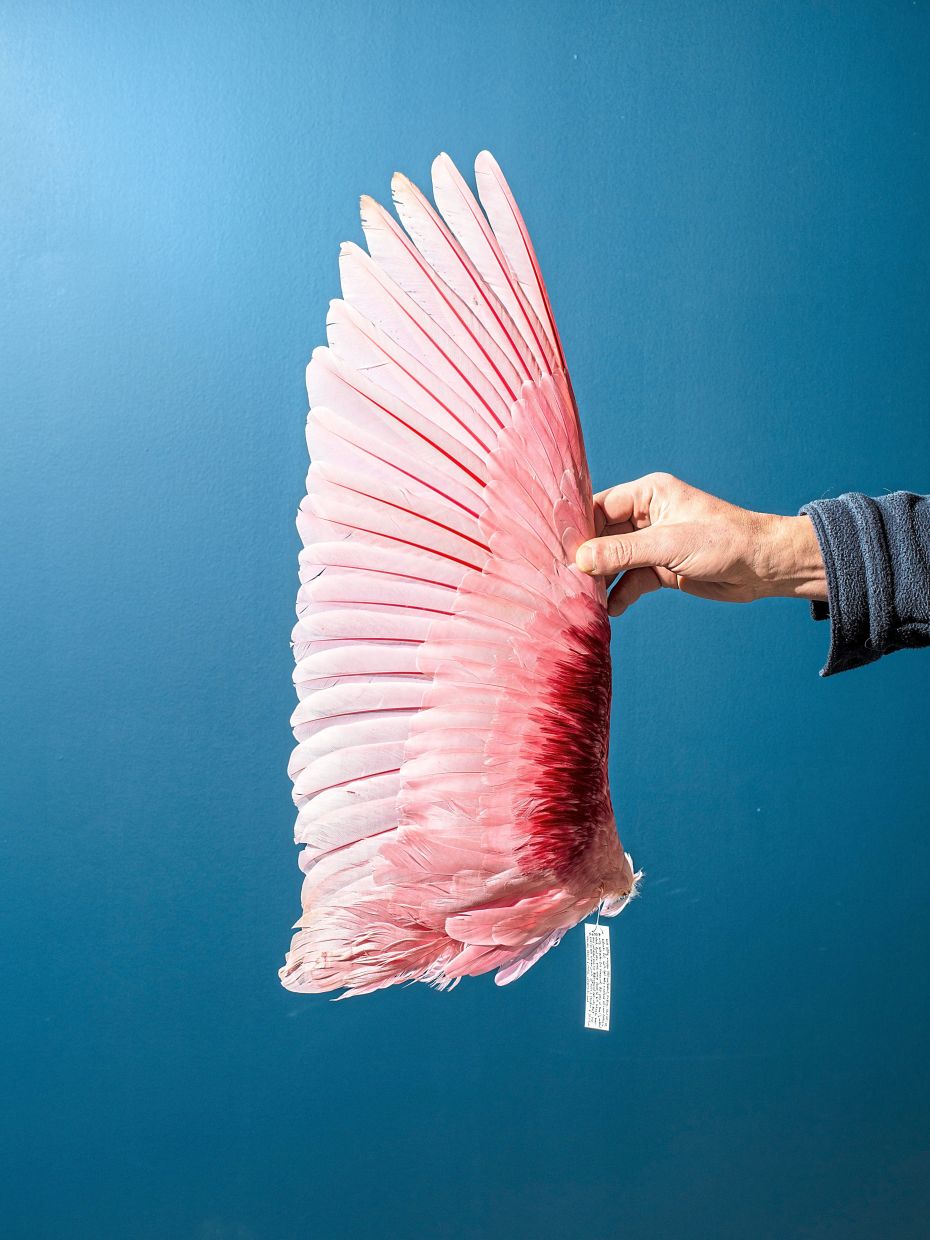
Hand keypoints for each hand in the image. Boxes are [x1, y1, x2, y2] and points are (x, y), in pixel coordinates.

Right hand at [575, 473, 827, 616]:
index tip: (555, 550)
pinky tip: (610, 610)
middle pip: (602, 536)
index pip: (599, 507)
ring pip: (614, 562)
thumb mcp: (669, 544)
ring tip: (584, 599)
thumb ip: (623, 552)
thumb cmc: (725, 541)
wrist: (764, 568)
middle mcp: (647, 516)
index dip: (577, 528)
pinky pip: (630, 581)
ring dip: (601, 580)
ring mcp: (653, 544)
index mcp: (648, 495)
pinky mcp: (661, 569)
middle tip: (564, 581)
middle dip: (586, 559)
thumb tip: (580, 560)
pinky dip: (620, 595)